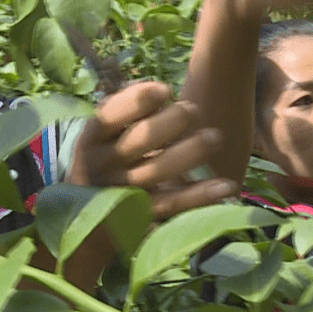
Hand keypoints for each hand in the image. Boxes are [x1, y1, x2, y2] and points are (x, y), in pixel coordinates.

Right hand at [66, 81, 236, 218]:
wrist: (87, 220)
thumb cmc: (106, 159)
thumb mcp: (105, 135)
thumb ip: (125, 110)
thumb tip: (159, 92)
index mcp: (91, 138)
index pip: (111, 115)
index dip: (139, 99)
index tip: (165, 90)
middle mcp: (102, 165)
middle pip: (139, 140)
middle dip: (171, 121)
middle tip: (193, 110)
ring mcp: (121, 192)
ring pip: (158, 170)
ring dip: (190, 152)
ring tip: (215, 137)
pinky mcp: (140, 216)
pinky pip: (172, 205)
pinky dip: (199, 196)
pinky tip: (225, 185)